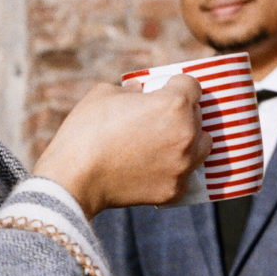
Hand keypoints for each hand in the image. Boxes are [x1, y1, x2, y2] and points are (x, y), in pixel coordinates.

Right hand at [34, 78, 208, 216]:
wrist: (74, 179)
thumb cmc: (86, 130)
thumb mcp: (104, 93)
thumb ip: (131, 88)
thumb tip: (140, 90)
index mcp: (173, 103)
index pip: (192, 85)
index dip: (175, 85)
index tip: (163, 90)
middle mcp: (186, 133)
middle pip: (198, 115)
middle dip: (182, 112)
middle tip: (158, 118)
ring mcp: (183, 165)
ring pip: (202, 146)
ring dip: (188, 140)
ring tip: (163, 142)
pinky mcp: (175, 190)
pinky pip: (185, 173)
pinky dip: (174, 169)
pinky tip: (153, 166)